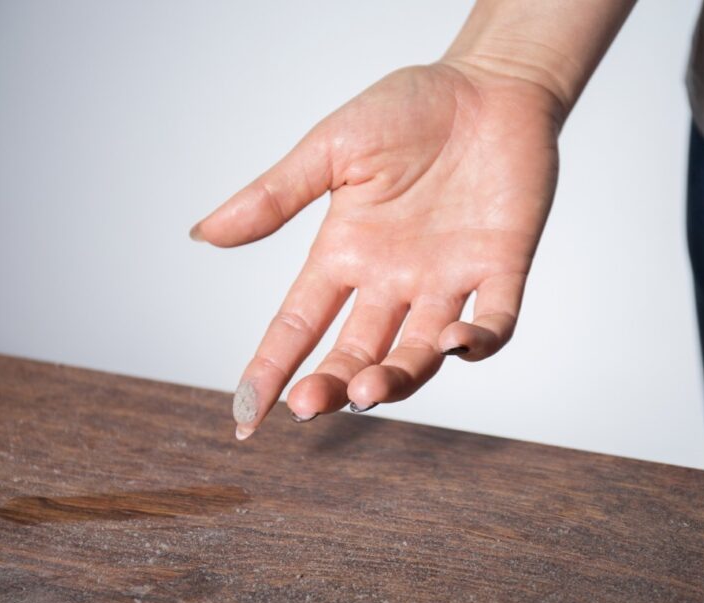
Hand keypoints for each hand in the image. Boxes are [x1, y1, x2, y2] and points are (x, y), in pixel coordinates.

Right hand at [192, 61, 562, 438]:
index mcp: (346, 253)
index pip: (297, 325)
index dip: (269, 370)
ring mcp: (448, 279)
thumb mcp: (333, 148)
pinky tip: (455, 342)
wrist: (489, 83)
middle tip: (310, 404)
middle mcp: (393, 279)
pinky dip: (479, 342)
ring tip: (368, 390)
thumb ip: (276, 195)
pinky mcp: (501, 268)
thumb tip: (202, 233)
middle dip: (331, 385)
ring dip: (395, 378)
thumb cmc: (411, 107)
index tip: (245, 417)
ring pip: (418, 352)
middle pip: (354, 352)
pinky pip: (495, 322)